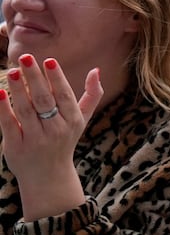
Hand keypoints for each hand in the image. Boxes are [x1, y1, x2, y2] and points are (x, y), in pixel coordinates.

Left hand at [0, 56, 102, 218]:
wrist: (48, 177)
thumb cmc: (65, 141)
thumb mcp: (82, 120)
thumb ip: (91, 96)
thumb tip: (96, 70)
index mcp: (72, 121)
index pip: (64, 96)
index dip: (56, 78)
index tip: (48, 61)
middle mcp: (56, 130)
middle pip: (44, 101)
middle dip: (35, 78)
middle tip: (25, 58)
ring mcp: (35, 140)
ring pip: (26, 111)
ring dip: (19, 90)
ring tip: (13, 71)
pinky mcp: (16, 147)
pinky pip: (9, 125)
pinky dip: (4, 109)